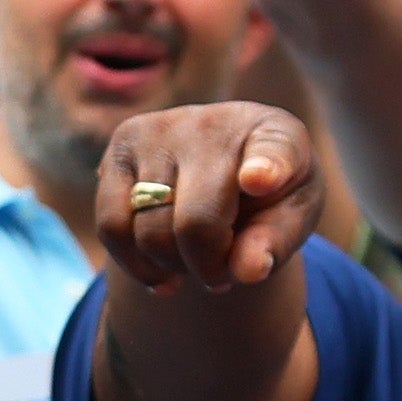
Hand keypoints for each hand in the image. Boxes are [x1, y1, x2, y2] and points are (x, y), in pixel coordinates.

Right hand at [88, 101, 327, 294]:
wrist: (225, 166)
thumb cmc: (266, 198)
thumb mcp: (289, 220)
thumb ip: (274, 244)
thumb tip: (247, 271)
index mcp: (277, 135)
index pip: (273, 152)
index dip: (267, 168)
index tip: (260, 180)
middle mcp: (216, 124)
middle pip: (198, 223)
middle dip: (208, 269)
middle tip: (221, 275)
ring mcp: (162, 130)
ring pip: (150, 233)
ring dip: (172, 267)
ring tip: (193, 261)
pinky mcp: (121, 146)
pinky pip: (112, 226)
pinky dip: (135, 264)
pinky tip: (160, 273)